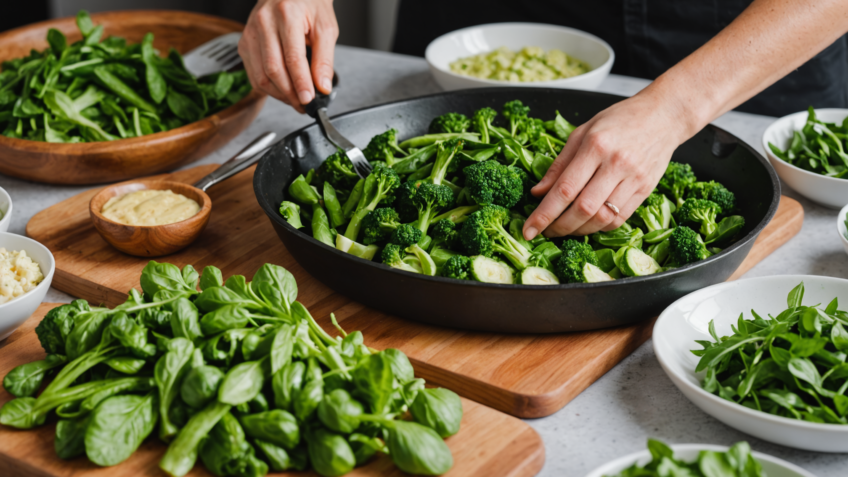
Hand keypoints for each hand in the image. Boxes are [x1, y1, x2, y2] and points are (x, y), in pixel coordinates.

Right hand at [239, 0, 337, 112]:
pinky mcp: (244, 43)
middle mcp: (263, 22)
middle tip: (305, 105)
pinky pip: (253, 74)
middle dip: (290, 94)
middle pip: (273, 70)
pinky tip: (282, 91)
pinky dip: (268, 88)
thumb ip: (325, 59)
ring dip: (279, 94)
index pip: (292, 58)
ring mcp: (250, 33)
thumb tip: (322, 87)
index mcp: (286, 15)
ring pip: (261, 76)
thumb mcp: (326, 28)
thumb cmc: (310, 5)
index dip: (301, 83)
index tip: (309, 100)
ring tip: (296, 100)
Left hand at [523, 92, 691, 238]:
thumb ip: (559, 164)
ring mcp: (633, 179)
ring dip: (578, 230)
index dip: (544, 214)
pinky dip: (599, 227)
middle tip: (545, 231)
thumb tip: (538, 192)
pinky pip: (619, 219)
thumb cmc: (620, 120)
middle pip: (582, 209)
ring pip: (601, 218)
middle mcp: (615, 164)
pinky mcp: (646, 190)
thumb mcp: (582, 132)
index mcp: (595, 146)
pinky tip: (588, 223)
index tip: (528, 229)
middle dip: (559, 227)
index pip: (564, 189)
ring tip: (564, 228)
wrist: (664, 115)